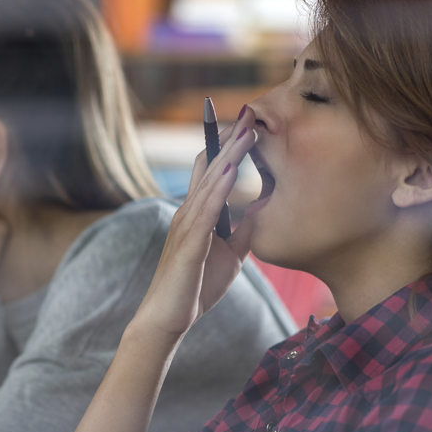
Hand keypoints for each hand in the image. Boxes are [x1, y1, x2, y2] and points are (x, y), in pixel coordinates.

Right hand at [131, 111, 257, 343]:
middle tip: (250, 112)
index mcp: (197, 215)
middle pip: (210, 167)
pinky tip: (231, 170)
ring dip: (228, 156)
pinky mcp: (189, 244)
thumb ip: (243, 231)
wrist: (168, 319)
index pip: (211, 171)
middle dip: (231, 139)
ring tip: (247, 131)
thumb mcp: (230, 255)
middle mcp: (188, 213)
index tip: (249, 124)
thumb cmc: (195, 289)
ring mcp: (186, 226)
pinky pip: (206, 211)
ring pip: (209, 182)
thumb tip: (263, 212)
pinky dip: (219, 188)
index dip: (228, 146)